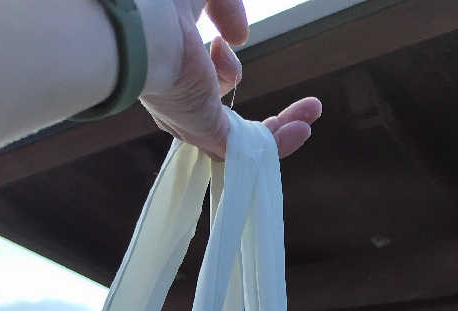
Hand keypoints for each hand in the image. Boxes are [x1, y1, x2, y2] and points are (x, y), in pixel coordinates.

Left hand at [139, 0, 320, 159]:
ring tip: (312, 109)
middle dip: (270, 114)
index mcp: (169, 69)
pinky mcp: (206, 133)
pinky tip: (304, 127)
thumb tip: (238, 36)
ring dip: (283, 126)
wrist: (144, 24)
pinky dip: (278, 142)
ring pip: (245, 139)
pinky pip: (248, 149)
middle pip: (229, 119)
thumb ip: (221, 5)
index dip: (225, 68)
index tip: (237, 37)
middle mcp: (180, 102)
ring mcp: (193, 121)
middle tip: (303, 106)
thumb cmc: (158, 5)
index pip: (199, 81)